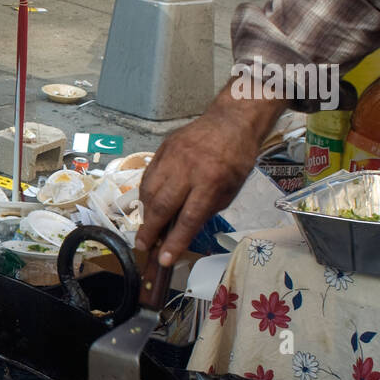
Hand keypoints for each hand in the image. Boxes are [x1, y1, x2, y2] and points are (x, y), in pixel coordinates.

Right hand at [137, 88, 277, 265]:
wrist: (230, 120)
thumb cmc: (236, 157)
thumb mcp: (231, 188)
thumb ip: (207, 209)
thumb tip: (184, 229)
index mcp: (212, 180)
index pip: (188, 217)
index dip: (174, 241)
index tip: (164, 259)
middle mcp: (188, 168)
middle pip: (162, 205)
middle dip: (150, 230)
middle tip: (143, 247)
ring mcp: (172, 157)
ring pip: (149, 191)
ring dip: (145, 214)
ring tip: (146, 228)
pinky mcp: (162, 149)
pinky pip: (148, 177)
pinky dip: (145, 194)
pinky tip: (148, 205)